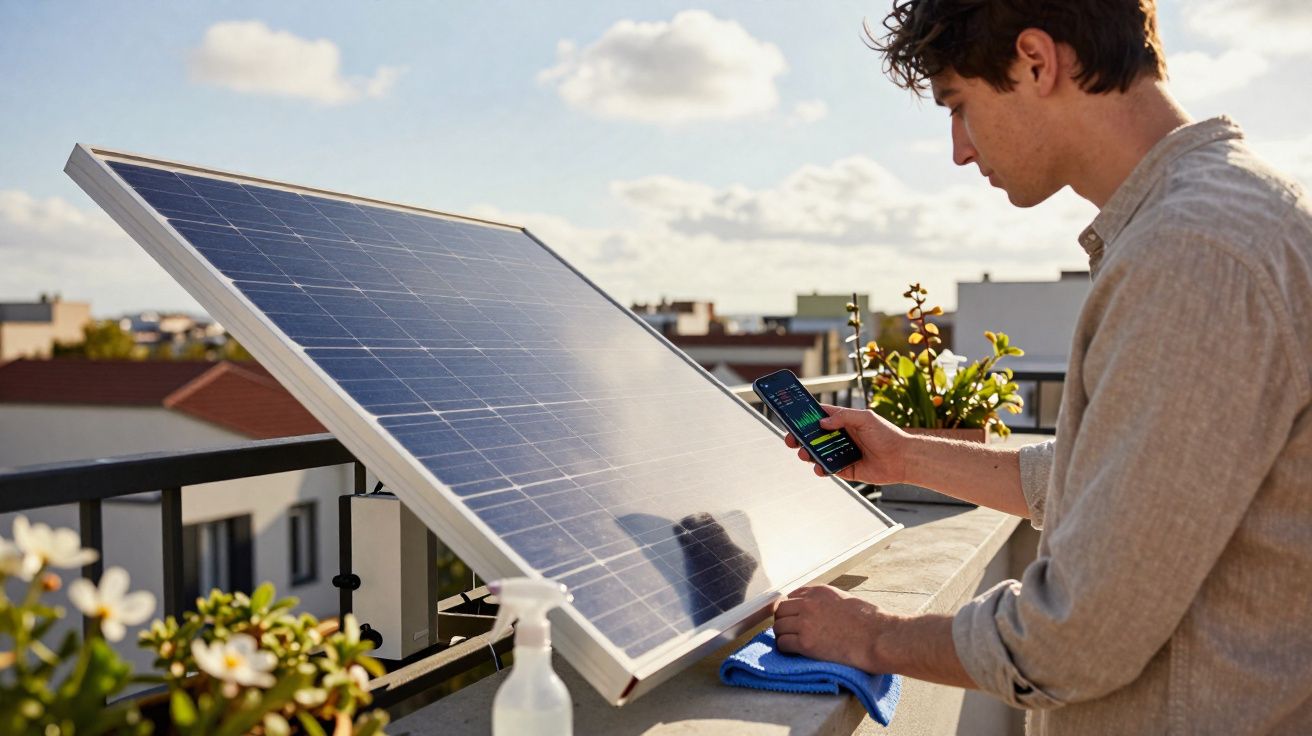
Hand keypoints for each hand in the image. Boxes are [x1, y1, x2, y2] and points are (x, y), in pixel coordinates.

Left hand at [772, 586, 885, 672]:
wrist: (878, 638)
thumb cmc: (870, 621)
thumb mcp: (844, 600)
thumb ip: (825, 602)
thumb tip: (816, 611)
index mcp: (819, 591)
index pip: (790, 596)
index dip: (791, 609)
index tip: (793, 619)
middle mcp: (808, 603)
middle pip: (780, 610)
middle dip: (784, 621)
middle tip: (791, 632)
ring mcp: (805, 623)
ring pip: (778, 627)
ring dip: (783, 635)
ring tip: (793, 643)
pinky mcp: (806, 643)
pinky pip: (782, 643)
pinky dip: (785, 649)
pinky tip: (794, 652)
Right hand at [784, 405, 908, 484]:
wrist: (903, 459)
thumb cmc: (887, 435)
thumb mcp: (865, 418)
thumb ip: (843, 417)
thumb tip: (822, 423)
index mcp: (843, 421)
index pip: (819, 416)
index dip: (804, 416)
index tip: (791, 416)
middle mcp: (840, 437)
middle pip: (813, 436)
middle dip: (800, 438)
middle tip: (791, 440)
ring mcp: (841, 453)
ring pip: (817, 453)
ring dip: (807, 453)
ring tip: (804, 454)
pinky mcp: (845, 469)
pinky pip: (828, 468)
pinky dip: (820, 468)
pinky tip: (819, 467)